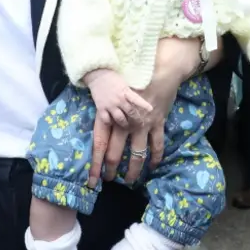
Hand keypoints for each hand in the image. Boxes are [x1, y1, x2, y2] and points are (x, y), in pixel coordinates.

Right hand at [86, 69, 152, 127]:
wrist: (97, 74)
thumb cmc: (112, 77)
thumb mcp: (124, 83)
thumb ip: (131, 92)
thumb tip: (142, 95)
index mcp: (125, 91)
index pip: (137, 100)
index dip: (144, 105)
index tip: (151, 110)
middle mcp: (118, 100)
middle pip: (130, 113)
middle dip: (137, 120)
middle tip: (141, 124)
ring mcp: (110, 105)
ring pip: (120, 119)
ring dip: (125, 124)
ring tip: (127, 126)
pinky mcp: (101, 108)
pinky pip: (107, 120)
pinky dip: (110, 122)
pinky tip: (112, 122)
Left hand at [88, 37, 192, 186]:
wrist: (157, 68)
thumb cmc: (130, 78)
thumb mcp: (112, 94)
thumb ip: (106, 109)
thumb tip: (99, 121)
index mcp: (110, 115)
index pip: (98, 143)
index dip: (94, 163)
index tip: (91, 180)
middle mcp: (124, 123)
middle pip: (115, 152)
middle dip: (111, 169)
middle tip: (108, 181)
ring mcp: (142, 125)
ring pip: (136, 154)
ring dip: (133, 169)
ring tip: (129, 180)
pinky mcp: (157, 123)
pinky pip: (156, 145)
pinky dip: (155, 156)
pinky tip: (153, 166)